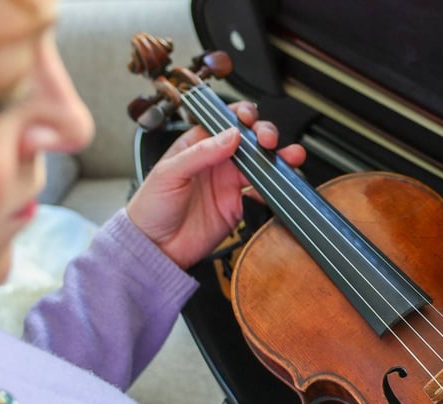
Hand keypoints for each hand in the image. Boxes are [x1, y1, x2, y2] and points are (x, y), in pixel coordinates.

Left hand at [125, 101, 305, 268]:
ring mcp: (228, 183)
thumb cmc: (151, 207)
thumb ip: (201, 152)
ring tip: (291, 157)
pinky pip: (262, 193)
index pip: (225, 122)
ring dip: (278, 158)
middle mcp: (216, 161)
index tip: (250, 121)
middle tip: (269, 141)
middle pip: (249, 140)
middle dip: (265, 134)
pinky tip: (279, 185)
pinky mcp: (237, 206)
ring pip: (260, 164)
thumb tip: (231, 135)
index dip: (242, 117)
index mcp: (197, 145)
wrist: (156, 248)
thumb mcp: (169, 172)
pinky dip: (275, 188)